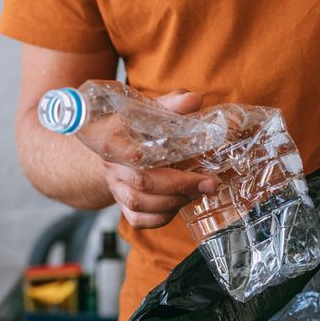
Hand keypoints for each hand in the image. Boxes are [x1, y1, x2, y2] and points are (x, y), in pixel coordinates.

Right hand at [102, 89, 216, 228]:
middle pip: (141, 181)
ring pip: (139, 204)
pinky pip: (137, 220)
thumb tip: (194, 100)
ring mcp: (115, 186)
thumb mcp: (149, 110)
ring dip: (173, 202)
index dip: (153, 159)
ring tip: (197, 192)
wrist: (111, 144)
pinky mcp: (120, 204)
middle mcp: (112, 164)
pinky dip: (161, 217)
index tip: (187, 163)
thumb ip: (171, 104)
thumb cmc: (135, 126)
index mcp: (115, 138)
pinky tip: (179, 204)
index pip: (130, 152)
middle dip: (179, 186)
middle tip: (208, 183)